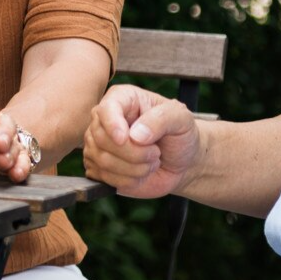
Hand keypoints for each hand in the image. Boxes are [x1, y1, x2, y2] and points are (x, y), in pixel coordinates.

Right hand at [83, 84, 201, 198]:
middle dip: (132, 152)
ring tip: (151, 162)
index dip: (112, 125)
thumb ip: (161, 119)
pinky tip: (141, 174)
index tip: (124, 139)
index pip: (105, 109)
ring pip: (102, 160)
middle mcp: (105, 120)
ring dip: (134, 168)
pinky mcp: (100, 168)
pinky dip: (128, 181)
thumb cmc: (180, 135)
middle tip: (155, 153)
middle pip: (100, 138)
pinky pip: (104, 178)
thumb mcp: (181, 118)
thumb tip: (135, 135)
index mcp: (122, 99)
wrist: (182, 162)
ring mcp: (98, 145)